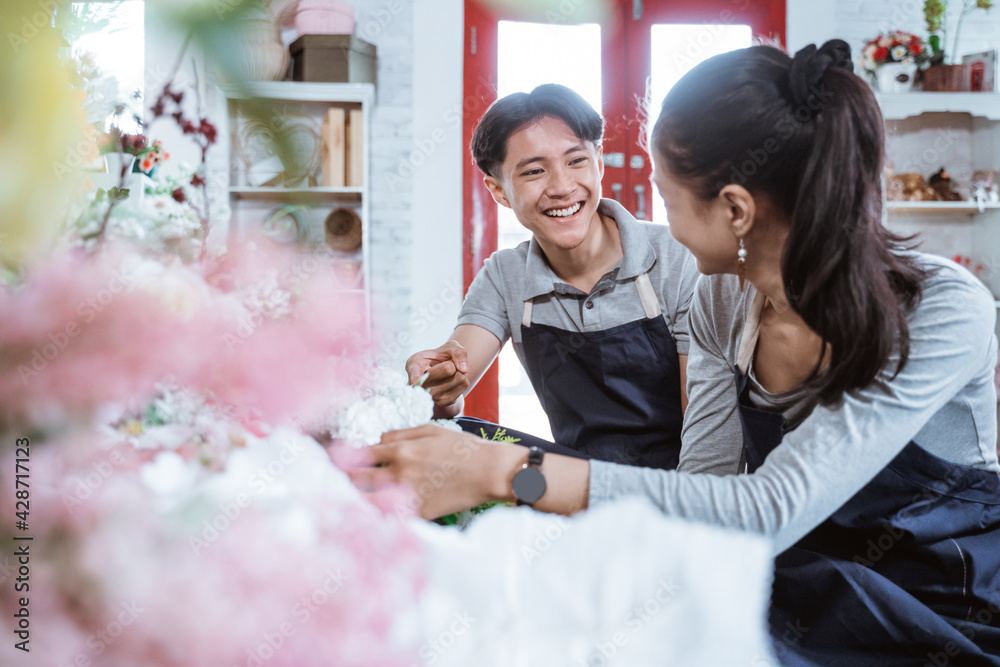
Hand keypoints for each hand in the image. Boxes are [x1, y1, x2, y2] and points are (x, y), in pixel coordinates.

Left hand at [347, 424, 521, 519]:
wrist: (490, 472)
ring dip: (353, 501)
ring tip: (341, 503)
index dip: (342, 458)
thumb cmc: (463, 447)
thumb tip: (376, 442)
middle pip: (356, 480)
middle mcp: (399, 474)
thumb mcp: (430, 430)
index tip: (332, 461)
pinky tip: (367, 518)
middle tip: (328, 483)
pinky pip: (389, 518)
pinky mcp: (418, 515)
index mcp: (400, 451)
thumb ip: (399, 435)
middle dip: (340, 481)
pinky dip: (376, 517)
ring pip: (367, 503)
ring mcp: (408, 496)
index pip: (359, 455)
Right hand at [405, 340, 470, 408]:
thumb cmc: (443, 357)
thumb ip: (458, 352)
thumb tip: (463, 369)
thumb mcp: (450, 346)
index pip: (415, 372)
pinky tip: (453, 381)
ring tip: (450, 373)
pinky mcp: (444, 402)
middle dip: (453, 362)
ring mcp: (432, 395)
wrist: (447, 373)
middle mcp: (421, 383)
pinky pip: (465, 385)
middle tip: (445, 365)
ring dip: (460, 372)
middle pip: (448, 369)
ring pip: (460, 377)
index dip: (415, 377)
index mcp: (415, 364)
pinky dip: (464, 379)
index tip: (415, 382)